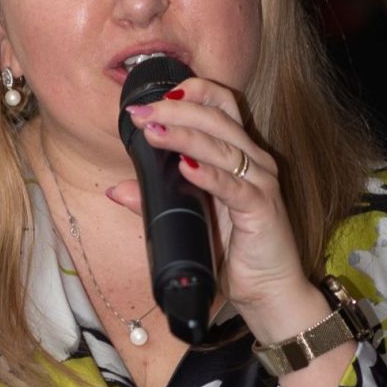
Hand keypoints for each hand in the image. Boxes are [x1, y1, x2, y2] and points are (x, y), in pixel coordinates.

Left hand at [115, 76, 314, 334]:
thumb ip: (157, 200)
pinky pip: (233, 186)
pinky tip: (186, 168)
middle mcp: (254, 162)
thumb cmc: (235, 252)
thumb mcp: (191, 219)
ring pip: (222, 147)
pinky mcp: (262, 209)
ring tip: (153, 131)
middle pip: (217, 119)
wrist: (270, 292)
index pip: (221, 106)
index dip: (190, 94)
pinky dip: (208, 175)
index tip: (151, 100)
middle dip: (175, 111)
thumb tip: (116, 190)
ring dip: (184, 136)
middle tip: (141, 113)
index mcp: (240, 155)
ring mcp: (260, 183)